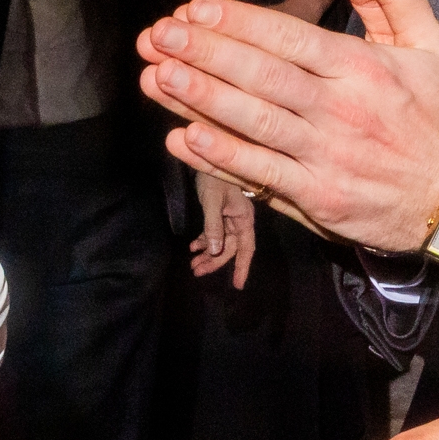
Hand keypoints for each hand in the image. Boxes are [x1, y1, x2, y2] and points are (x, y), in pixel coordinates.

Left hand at [137, 0, 438, 253]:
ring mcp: (326, 157)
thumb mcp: (431, 43)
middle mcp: (340, 110)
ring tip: (158, 76)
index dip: (239, 22)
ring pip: (254, 124)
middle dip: (206, 54)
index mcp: (363, 68)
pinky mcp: (318, 199)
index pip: (290, 38)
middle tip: (160, 35)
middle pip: (262, 77)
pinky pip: (261, 176)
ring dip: (202, 100)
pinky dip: (220, 158)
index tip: (196, 8)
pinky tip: (183, 138)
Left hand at [192, 168, 258, 287]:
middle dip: (214, 262)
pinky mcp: (219, 212)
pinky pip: (213, 232)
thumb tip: (215, 251)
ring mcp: (229, 217)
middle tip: (196, 272)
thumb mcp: (213, 201)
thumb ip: (213, 226)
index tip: (237, 286)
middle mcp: (239, 220)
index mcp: (244, 218)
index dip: (242, 268)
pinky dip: (204, 240)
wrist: (206, 153)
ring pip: (220, 242)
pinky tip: (193, 247)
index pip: (246, 249)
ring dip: (207, 253)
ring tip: (192, 264)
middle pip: (229, 248)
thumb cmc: (214, 177)